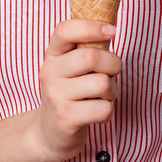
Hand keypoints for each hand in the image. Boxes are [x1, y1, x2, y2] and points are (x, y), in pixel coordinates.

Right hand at [32, 19, 122, 161]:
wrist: (48, 134)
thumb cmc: (68, 94)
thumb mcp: (68, 68)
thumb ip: (85, 48)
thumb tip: (110, 27)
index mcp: (52, 55)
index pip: (65, 30)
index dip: (91, 27)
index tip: (112, 31)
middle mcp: (50, 72)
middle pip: (92, 56)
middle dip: (113, 64)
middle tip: (112, 73)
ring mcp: (56, 96)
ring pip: (102, 83)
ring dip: (112, 91)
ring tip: (103, 96)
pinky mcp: (66, 118)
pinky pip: (104, 108)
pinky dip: (108, 111)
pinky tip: (97, 113)